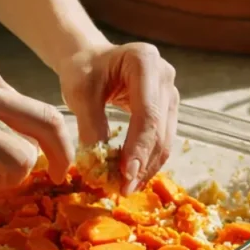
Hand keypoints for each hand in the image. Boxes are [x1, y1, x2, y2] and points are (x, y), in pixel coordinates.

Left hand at [58, 41, 178, 193]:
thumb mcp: (79, 93)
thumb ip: (90, 125)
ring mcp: (170, 92)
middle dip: (143, 162)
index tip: (125, 175)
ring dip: (147, 166)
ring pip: (166, 138)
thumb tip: (98, 164)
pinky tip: (132, 177)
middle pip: (160, 128)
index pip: (147, 113)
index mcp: (145, 60)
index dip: (138, 147)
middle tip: (124, 189)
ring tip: (127, 188)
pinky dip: (147, 160)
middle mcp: (165, 75)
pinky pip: (162, 139)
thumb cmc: (83, 70)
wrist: (90, 59)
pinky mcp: (168, 108)